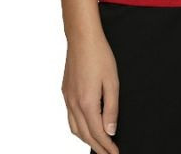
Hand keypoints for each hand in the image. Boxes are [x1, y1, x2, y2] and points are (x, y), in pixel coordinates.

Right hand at [62, 32, 120, 153]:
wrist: (82, 38)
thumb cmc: (99, 56)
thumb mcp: (112, 82)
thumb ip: (112, 108)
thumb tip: (110, 130)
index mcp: (87, 102)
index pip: (97, 133)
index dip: (107, 146)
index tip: (115, 153)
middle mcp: (74, 103)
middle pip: (84, 134)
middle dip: (97, 147)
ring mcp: (67, 98)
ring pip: (74, 128)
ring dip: (86, 139)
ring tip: (98, 144)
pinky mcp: (65, 91)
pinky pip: (70, 117)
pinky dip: (78, 127)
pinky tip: (86, 125)